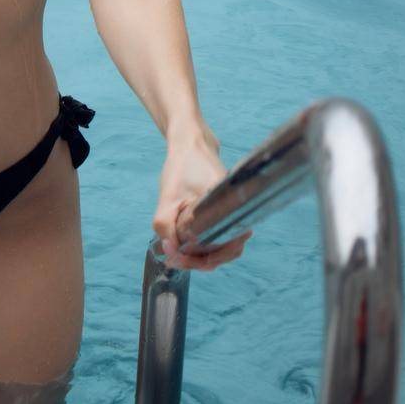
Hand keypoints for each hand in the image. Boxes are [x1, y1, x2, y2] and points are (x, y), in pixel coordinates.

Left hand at [152, 129, 251, 272]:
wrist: (190, 142)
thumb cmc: (182, 166)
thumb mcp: (168, 196)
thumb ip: (165, 226)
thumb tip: (170, 252)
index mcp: (232, 210)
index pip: (228, 248)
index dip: (204, 261)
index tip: (180, 259)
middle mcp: (238, 213)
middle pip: (227, 251)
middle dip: (201, 261)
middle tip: (175, 260)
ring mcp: (232, 212)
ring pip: (223, 244)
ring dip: (202, 254)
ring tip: (178, 253)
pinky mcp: (224, 210)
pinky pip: (219, 234)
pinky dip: (204, 244)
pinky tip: (184, 243)